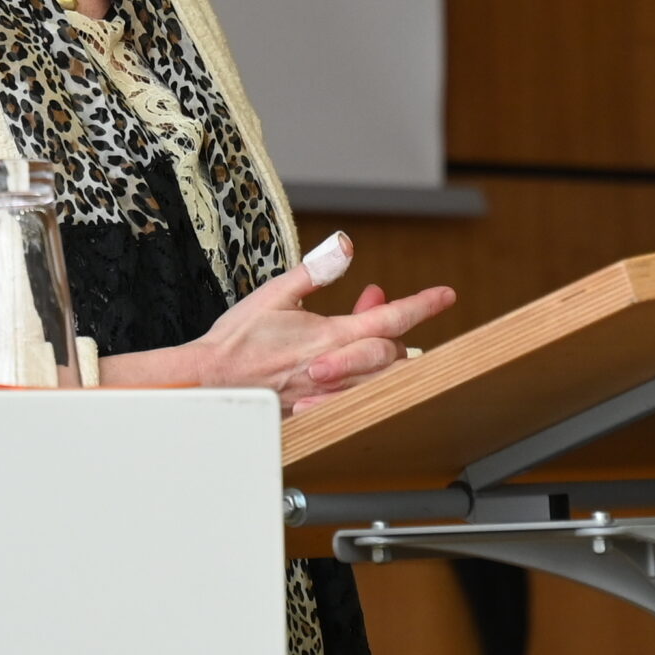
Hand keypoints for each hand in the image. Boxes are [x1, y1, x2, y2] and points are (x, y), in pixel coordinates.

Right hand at [187, 255, 454, 410]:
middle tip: (394, 316)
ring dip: (388, 360)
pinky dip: (365, 384)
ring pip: (379, 381)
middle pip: (392, 354)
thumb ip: (315, 270)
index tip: (445, 296)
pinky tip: (355, 373)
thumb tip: (345, 245)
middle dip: (401, 335)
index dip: (422, 305)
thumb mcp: (275, 292)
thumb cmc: (236, 340)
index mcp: (329, 335)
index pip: (390, 319)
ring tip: (380, 342)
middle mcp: (335, 367)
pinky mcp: (315, 409)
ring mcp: (327, 392)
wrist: (208, 382)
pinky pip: (356, 401)